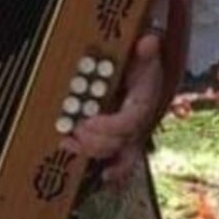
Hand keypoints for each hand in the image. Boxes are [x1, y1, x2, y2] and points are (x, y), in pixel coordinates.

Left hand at [60, 34, 162, 185]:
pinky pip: (122, 160)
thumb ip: (146, 49)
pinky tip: (103, 177)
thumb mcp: (145, 51)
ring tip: (69, 144)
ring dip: (91, 152)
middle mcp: (139, 122)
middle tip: (73, 132)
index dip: (108, 126)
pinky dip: (115, 171)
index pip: (129, 121)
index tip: (87, 123)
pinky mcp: (122, 137)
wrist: (146, 67)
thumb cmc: (143, 61)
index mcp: (144, 102)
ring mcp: (131, 133)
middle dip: (94, 142)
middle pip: (119, 142)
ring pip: (116, 152)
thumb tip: (149, 41)